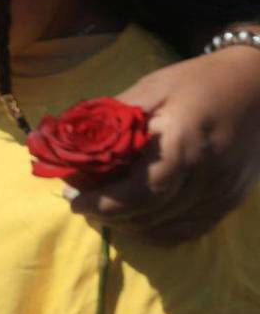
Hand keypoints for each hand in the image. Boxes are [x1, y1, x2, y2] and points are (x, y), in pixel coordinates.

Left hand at [70, 44, 259, 243]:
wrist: (258, 85)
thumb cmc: (199, 81)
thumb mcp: (152, 88)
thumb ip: (115, 117)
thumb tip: (73, 137)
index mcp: (184, 147)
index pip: (138, 192)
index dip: (103, 203)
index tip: (73, 202)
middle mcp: (207, 179)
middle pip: (150, 215)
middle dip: (110, 215)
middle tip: (82, 203)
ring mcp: (223, 194)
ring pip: (167, 229)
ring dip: (130, 226)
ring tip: (104, 211)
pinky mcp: (231, 201)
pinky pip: (190, 231)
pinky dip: (158, 231)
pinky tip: (137, 220)